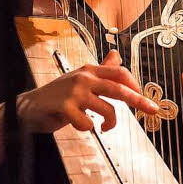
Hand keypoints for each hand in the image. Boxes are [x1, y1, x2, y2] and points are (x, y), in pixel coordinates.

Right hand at [17, 50, 159, 133]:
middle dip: (138, 100)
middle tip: (152, 109)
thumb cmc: (58, 95)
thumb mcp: (81, 79)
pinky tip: (82, 125)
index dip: (135, 84)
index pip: (119, 72)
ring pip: (106, 109)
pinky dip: (88, 129)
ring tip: (105, 127)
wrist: (30, 107)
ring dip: (110, 123)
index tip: (145, 97)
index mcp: (89, 70)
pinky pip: (88, 123)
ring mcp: (74, 92)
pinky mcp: (65, 107)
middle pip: (118, 88)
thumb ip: (100, 69)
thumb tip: (116, 55)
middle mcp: (83, 78)